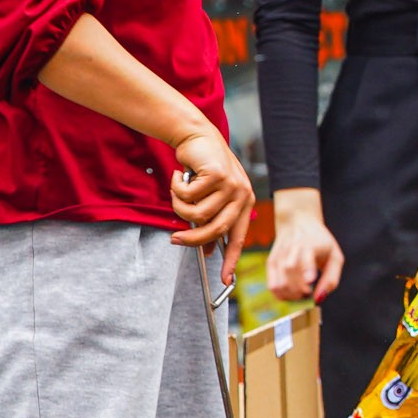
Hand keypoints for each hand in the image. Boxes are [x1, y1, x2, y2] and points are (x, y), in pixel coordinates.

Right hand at [170, 127, 255, 284]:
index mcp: (244, 204)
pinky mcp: (218, 174)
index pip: (238, 237)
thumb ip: (211, 220)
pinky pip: (188, 196)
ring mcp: (232, 184)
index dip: (231, 260)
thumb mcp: (211, 197)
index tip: (226, 280)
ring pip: (197, 214)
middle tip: (174, 239)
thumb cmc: (203, 169)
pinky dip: (176, 188)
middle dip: (192, 239)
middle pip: (215, 230)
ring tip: (177, 192)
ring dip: (179, 206)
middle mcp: (242, 195)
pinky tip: (180, 176)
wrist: (198, 137)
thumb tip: (207, 251)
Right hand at [266, 187, 343, 301]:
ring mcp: (279, 256)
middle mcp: (291, 249)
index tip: (310, 280)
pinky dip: (282, 295)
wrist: (298, 222)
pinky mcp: (271, 263)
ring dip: (292, 295)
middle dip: (300, 290)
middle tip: (309, 292)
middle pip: (290, 273)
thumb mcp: (334, 256)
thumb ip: (331, 278)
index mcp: (309, 244)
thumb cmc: (320, 242)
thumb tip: (319, 298)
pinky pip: (272, 286)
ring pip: (280, 283)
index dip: (307, 269)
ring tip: (301, 292)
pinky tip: (291, 293)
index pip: (305, 256)